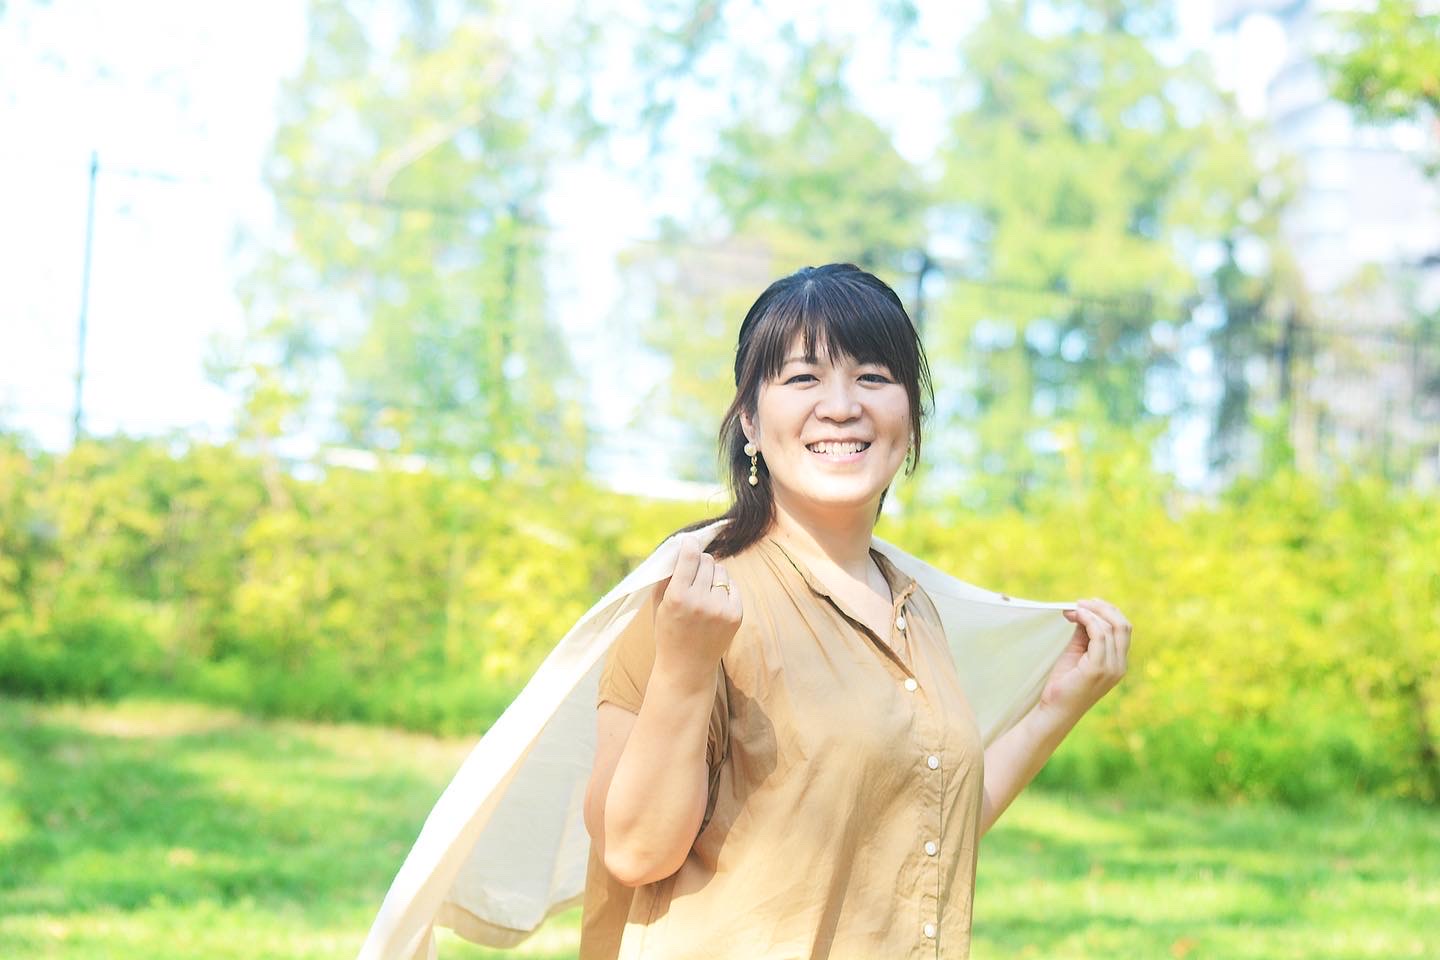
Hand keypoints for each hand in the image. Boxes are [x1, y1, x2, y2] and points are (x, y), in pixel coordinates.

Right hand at [651, 528, 743, 681]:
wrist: (687, 668)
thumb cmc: (668, 632)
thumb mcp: (659, 604)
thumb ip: (667, 575)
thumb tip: (680, 547)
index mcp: (677, 597)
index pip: (690, 556)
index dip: (689, 545)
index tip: (689, 541)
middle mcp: (700, 601)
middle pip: (707, 561)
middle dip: (700, 562)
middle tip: (693, 572)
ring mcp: (720, 609)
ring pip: (721, 571)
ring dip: (712, 574)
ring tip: (703, 590)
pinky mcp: (736, 614)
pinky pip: (732, 585)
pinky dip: (724, 588)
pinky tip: (714, 601)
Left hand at [1042, 598, 1131, 720]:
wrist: (1056, 709)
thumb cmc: (1064, 683)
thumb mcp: (1076, 652)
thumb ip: (1084, 634)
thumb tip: (1084, 611)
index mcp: (1118, 662)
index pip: (1123, 629)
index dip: (1107, 612)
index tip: (1086, 604)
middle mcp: (1120, 665)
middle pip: (1123, 625)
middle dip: (1103, 608)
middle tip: (1081, 602)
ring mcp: (1112, 668)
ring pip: (1111, 628)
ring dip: (1090, 613)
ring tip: (1072, 609)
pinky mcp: (1099, 668)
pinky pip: (1099, 635)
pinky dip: (1088, 620)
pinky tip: (1075, 616)